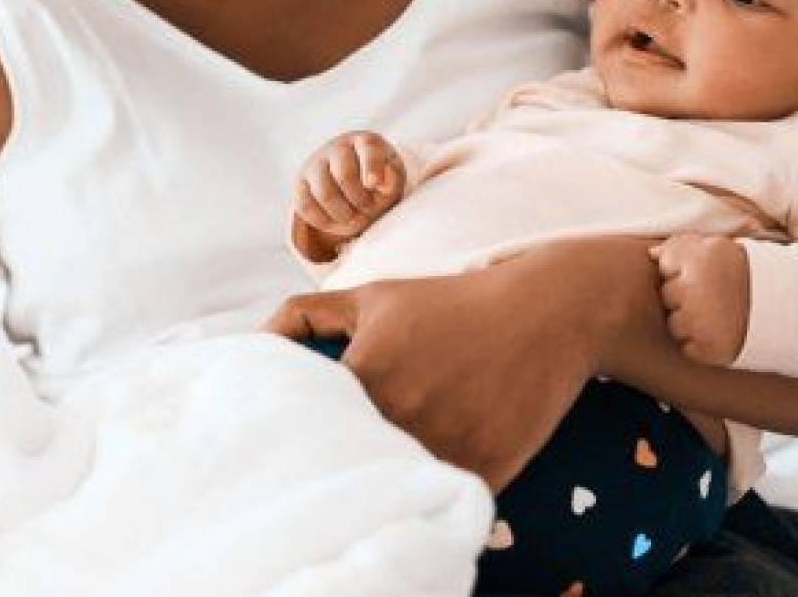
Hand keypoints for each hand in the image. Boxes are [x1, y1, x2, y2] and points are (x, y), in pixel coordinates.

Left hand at [257, 236, 653, 494]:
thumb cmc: (449, 302)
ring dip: (382, 485)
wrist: (543, 312)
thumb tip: (254, 344)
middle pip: (349, 461)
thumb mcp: (372, 297)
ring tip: (379, 474)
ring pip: (392, 487)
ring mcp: (444, 445)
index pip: (311, 425)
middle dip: (337, 465)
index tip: (298, 442)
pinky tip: (423, 482)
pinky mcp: (483, 471)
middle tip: (331, 467)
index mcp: (365, 372)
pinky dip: (427, 496)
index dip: (303, 437)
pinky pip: (438, 499)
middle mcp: (401, 412)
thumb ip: (305, 316)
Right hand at [291, 131, 406, 261]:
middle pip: (345, 176)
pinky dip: (323, 221)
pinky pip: (306, 206)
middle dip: (360, 201)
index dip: (371, 167)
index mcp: (365, 142)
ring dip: (342, 214)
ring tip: (353, 218)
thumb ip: (392, 180)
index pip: (368, 150)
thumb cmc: (378, 181)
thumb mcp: (393, 179)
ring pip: (324, 194)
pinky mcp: (300, 183)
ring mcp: (315, 163)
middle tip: (368, 210)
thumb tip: (379, 183)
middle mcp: (337, 147)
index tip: (373, 184)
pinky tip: (336, 220)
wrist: (352, 183)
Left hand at [650, 233, 749, 365]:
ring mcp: (701, 323)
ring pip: (674, 324)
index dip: (681, 269)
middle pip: (667, 295)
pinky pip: (688, 349)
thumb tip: (651, 255)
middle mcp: (696, 290)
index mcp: (699, 260)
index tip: (704, 273)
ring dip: (689, 322)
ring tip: (716, 316)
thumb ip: (680, 245)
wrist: (785, 307)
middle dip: (684, 296)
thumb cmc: (744, 274)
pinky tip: (719, 333)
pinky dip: (700, 345)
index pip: (665, 265)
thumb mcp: (717, 247)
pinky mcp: (709, 350)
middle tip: (712, 296)